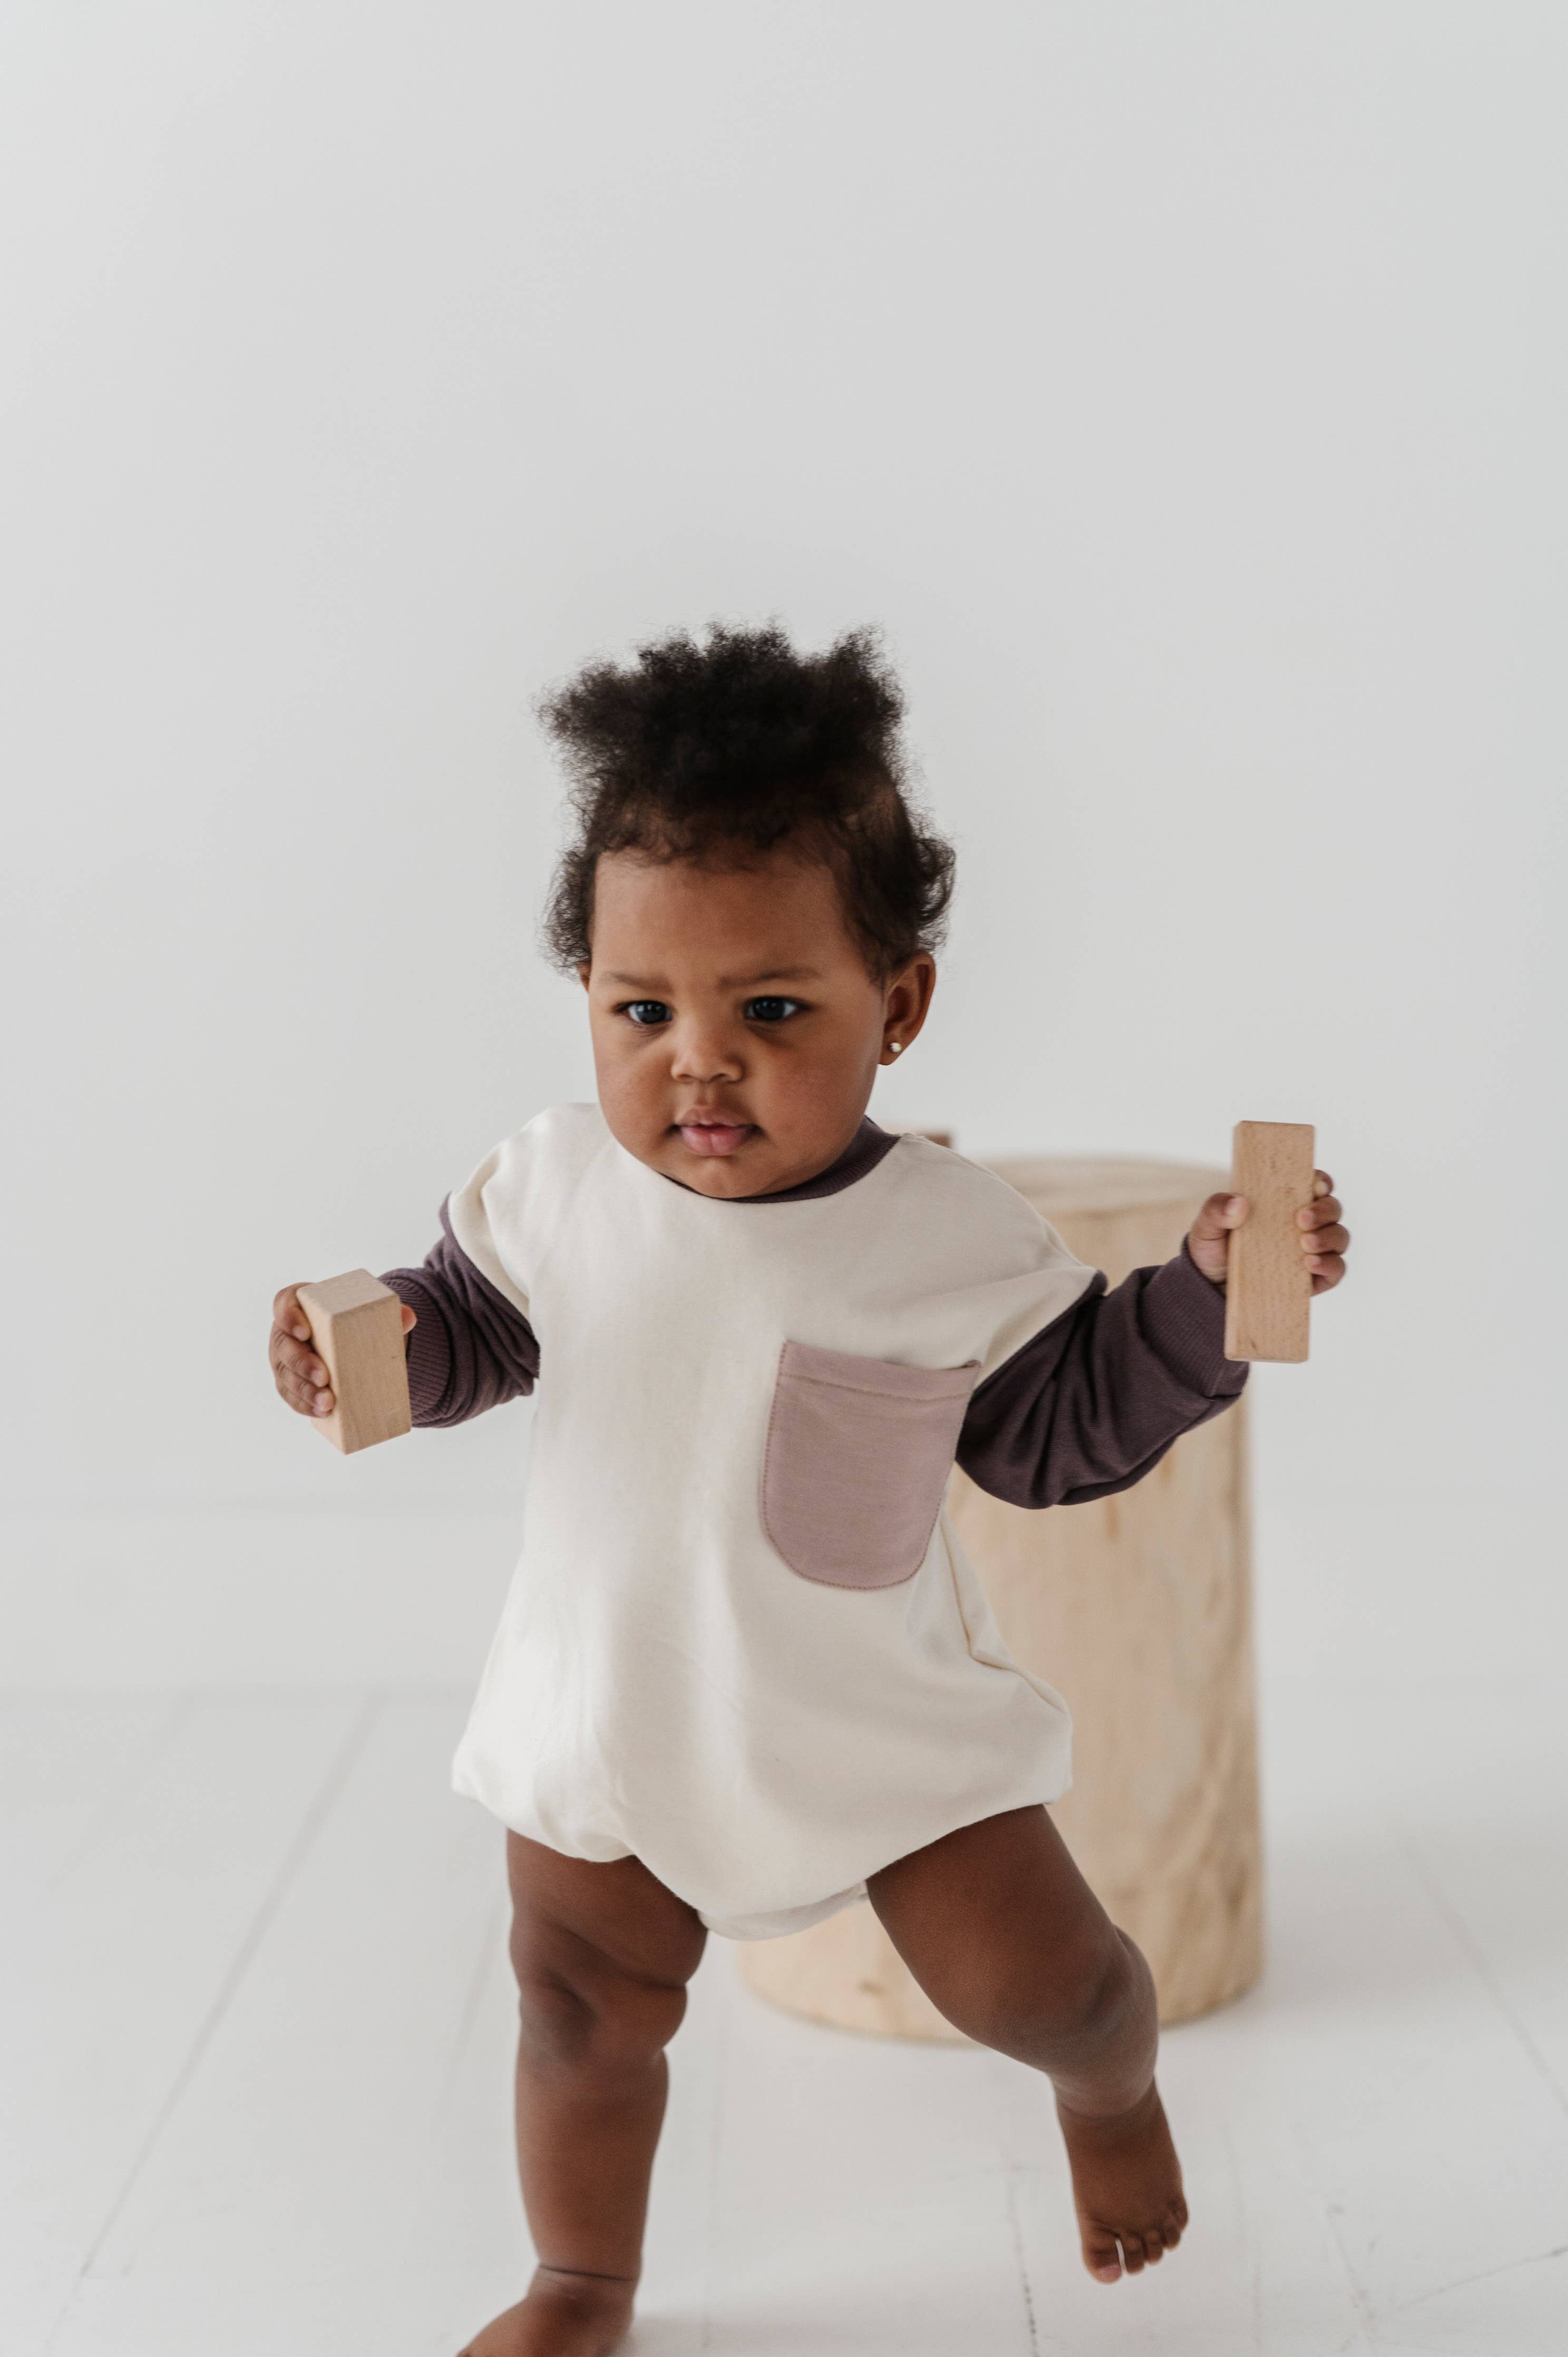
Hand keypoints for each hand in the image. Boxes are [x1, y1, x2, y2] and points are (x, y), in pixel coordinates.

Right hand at [269, 1282, 415, 1418]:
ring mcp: (283, 1359)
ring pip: (286, 1376)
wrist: (347, 1341)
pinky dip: (305, 1406)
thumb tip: (409, 1318)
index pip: (284, 1304)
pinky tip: (321, 1413)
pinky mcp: (289, 1383)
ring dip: (304, 1392)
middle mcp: (285, 1332)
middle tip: (325, 1377)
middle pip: (284, 1346)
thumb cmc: (352, 1321)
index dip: (289, 1317)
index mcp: (298, 1305)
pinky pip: (291, 1396)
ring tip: (328, 1403)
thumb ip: (387, 1312)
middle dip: (301, 1364)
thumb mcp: (367, 1313)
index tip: (305, 1331)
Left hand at [1186, 1172, 1349, 1294]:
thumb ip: (1216, 1210)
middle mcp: (1307, 1223)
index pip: (1315, 1184)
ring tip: (1305, 1243)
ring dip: (1328, 1237)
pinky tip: (1310, 1264)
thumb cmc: (1215, 1248)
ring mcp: (1314, 1250)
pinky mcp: (1317, 1277)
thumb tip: (1238, 1203)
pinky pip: (1336, 1269)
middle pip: (1332, 1208)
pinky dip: (1330, 1265)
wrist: (1212, 1287)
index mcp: (1286, 1201)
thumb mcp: (1207, 1226)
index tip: (1315, 1185)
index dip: (1321, 1181)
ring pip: (1339, 1236)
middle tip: (1302, 1218)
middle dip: (1324, 1210)